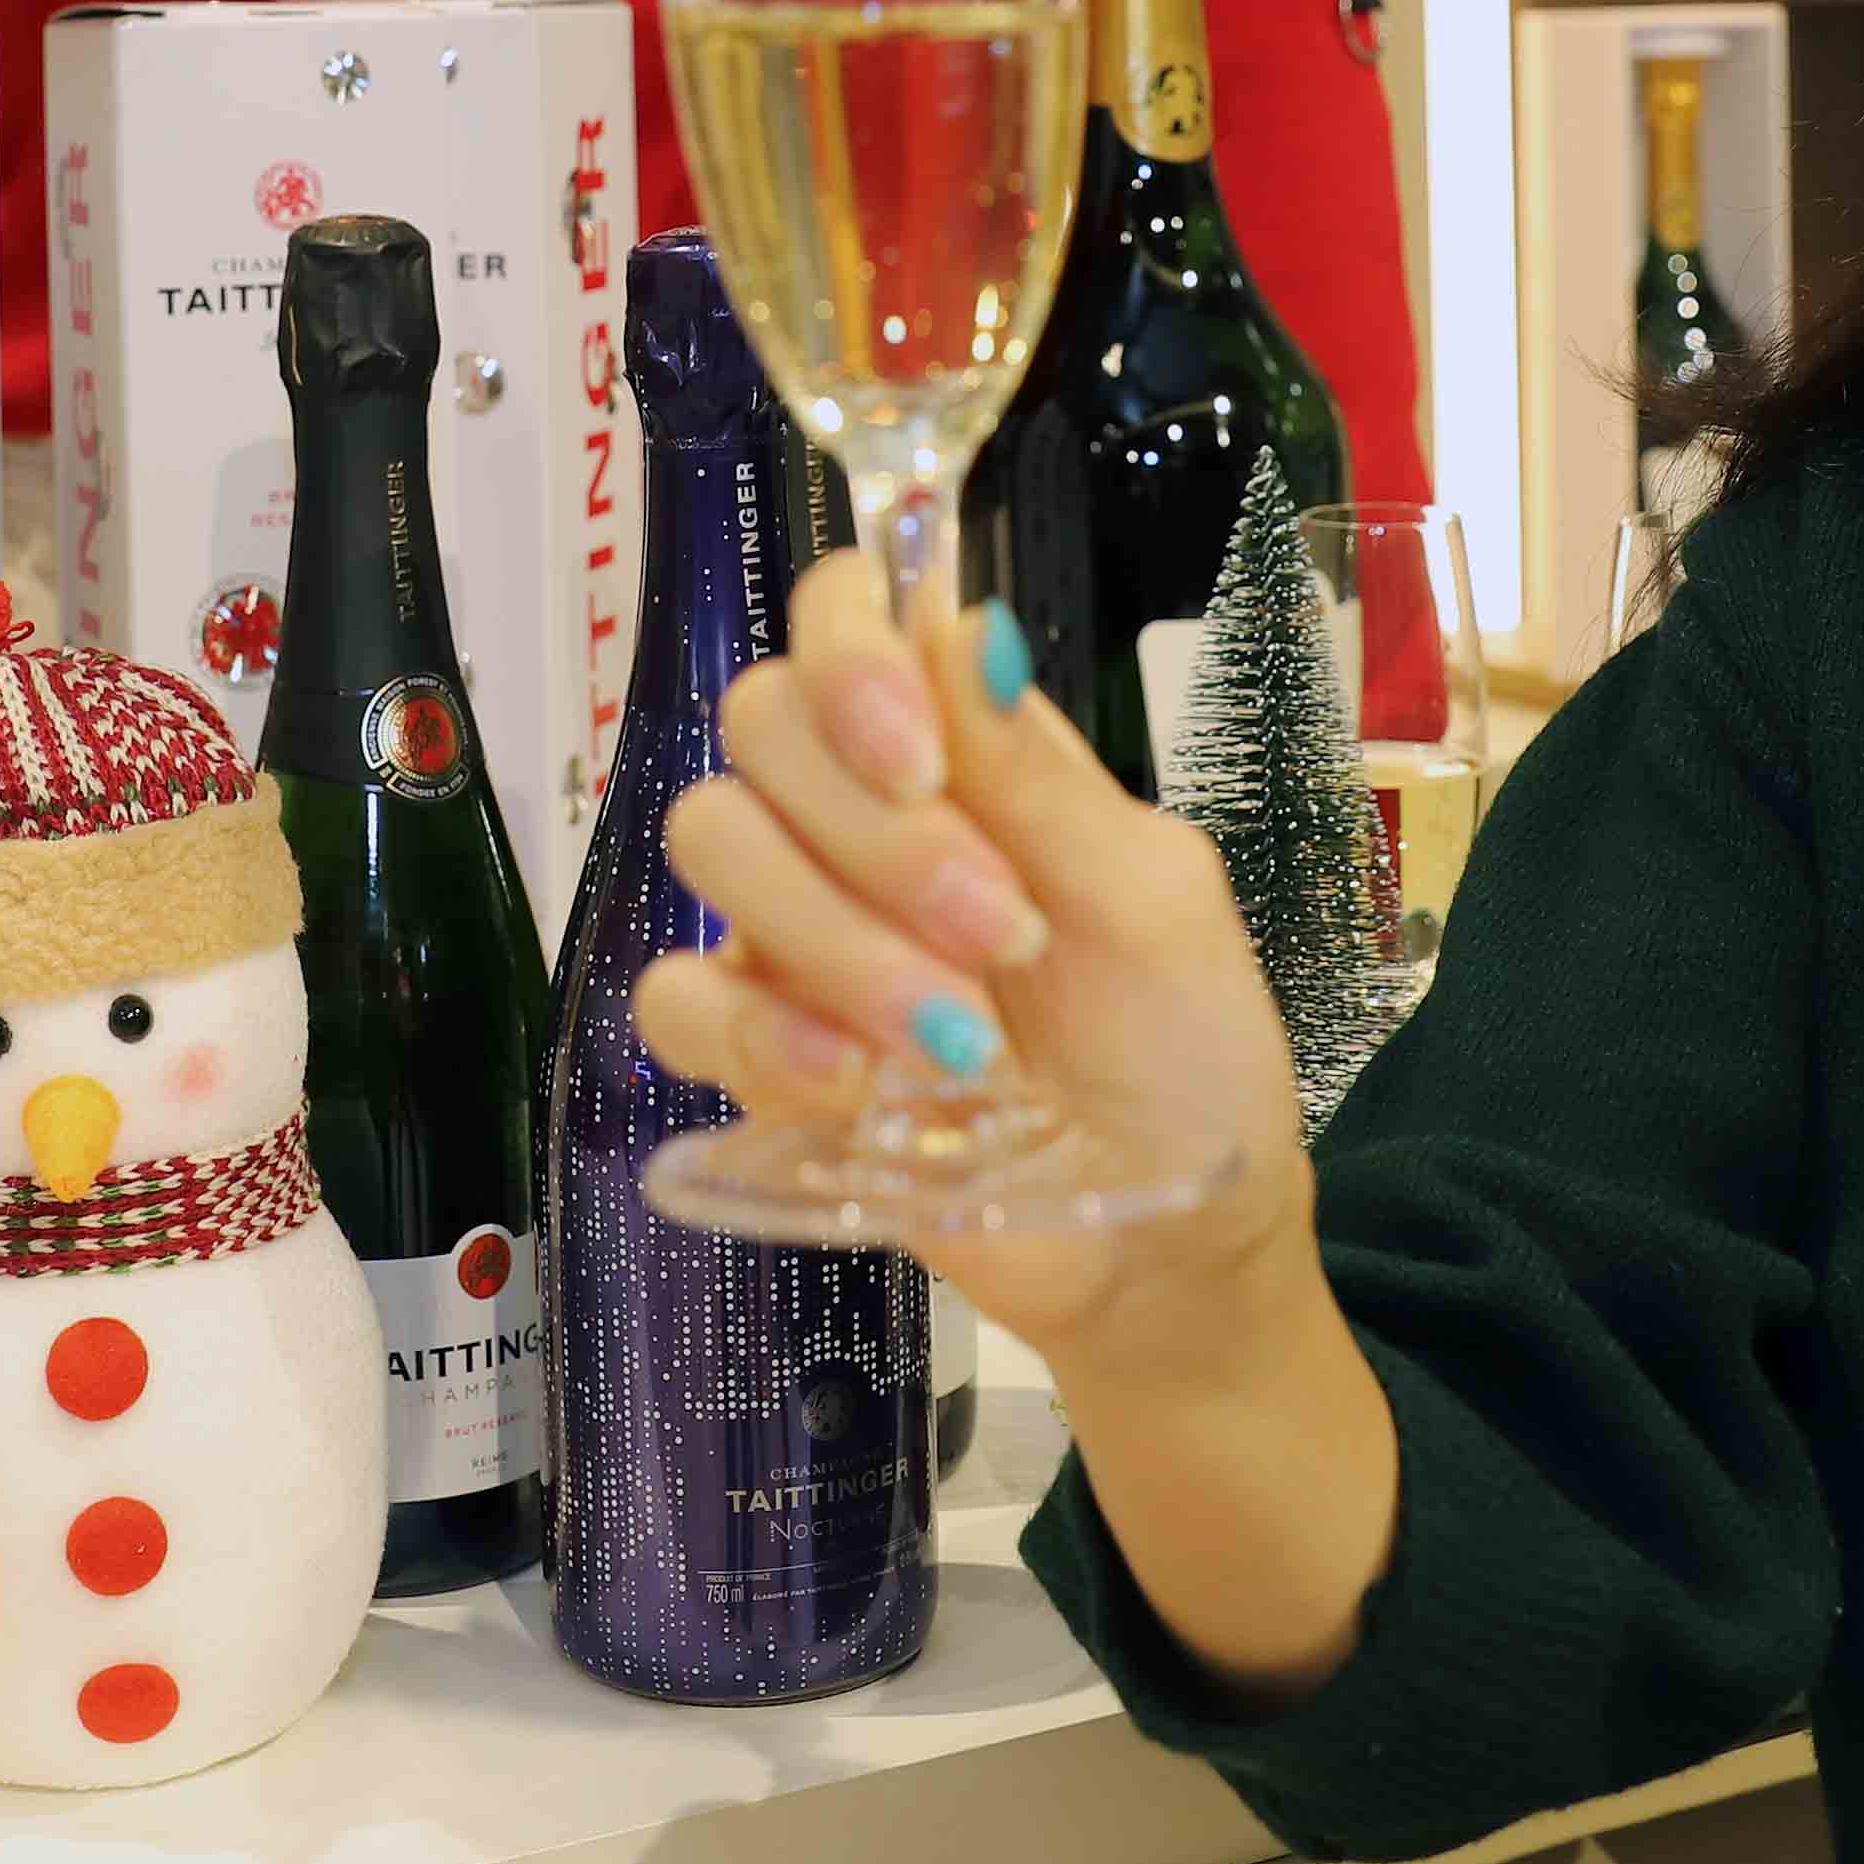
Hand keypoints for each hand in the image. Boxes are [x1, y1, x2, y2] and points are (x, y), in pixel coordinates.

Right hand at [631, 550, 1319, 1388]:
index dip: (848, 655)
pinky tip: (856, 1084)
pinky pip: (679, 999)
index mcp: (962, 750)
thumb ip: (1043, 777)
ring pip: (713, 841)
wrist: (1167, 1247)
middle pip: (762, 721)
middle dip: (877, 832)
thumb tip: (967, 621)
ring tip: (960, 1041)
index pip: (842, 616)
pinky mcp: (758, 1054)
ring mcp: (795, 930)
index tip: (916, 756)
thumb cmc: (1185, 1054)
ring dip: (838, 936)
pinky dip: (760, 1033)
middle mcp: (857, 815)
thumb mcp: (1153, 903)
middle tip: (999, 934)